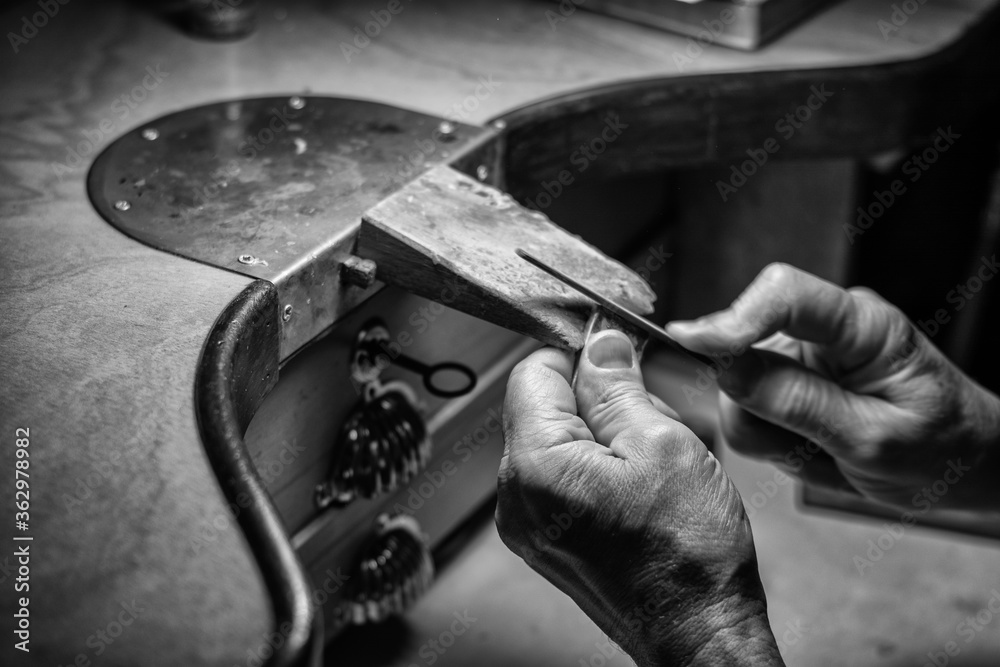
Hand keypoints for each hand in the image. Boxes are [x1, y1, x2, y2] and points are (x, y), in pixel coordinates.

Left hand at [496, 330, 783, 666]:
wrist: (699, 632)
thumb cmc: (688, 555)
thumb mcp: (661, 444)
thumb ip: (618, 387)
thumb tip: (599, 344)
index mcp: (535, 466)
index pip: (533, 372)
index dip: (579, 355)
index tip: (617, 355)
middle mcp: (516, 497)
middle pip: (542, 406)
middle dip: (597, 399)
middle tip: (651, 419)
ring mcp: (528, 522)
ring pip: (557, 440)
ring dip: (603, 433)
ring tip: (651, 461)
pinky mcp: (547, 538)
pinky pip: (563, 476)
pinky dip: (599, 465)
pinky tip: (641, 484)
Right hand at [666, 263, 999, 510]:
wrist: (963, 466)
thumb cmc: (940, 448)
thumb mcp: (874, 439)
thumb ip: (799, 403)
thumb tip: (729, 369)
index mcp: (860, 324)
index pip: (784, 293)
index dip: (732, 316)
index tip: (691, 343)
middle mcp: (823, 329)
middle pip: (744, 348)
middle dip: (756, 406)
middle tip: (806, 446)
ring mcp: (801, 356)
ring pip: (737, 389)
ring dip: (768, 432)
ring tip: (819, 451)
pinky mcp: (786, 382)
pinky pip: (747, 411)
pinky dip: (771, 439)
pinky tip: (809, 448)